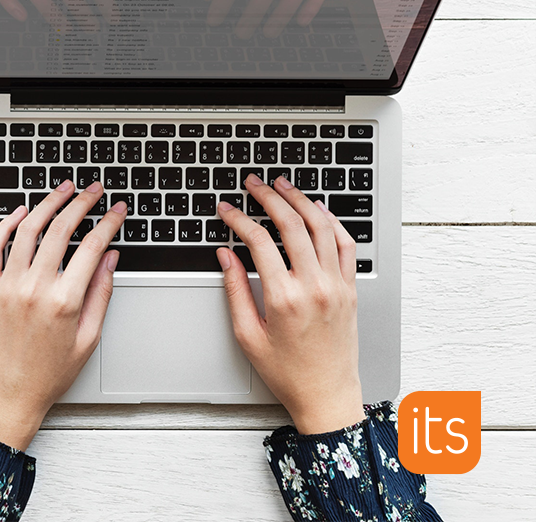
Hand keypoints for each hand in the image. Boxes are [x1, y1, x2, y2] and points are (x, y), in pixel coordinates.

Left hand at [0, 180, 123, 449]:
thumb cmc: (49, 374)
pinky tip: (22, 212)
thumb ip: (101, 294)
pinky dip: (7, 223)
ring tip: (62, 190)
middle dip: (81, 203)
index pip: (91, 246)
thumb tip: (110, 258)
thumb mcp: (88, 338)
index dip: (109, 222)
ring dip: (47, 204)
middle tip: (93, 190)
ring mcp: (7, 286)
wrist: (8, 395)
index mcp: (64, 302)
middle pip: (60, 229)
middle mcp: (34, 289)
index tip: (117, 210)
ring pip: (27, 229)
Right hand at [216, 174, 364, 433]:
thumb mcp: (247, 334)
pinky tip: (317, 210)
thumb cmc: (287, 372)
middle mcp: (313, 286)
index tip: (226, 209)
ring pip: (321, 226)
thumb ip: (235, 289)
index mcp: (283, 298)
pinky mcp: (350, 289)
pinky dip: (332, 221)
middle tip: (254, 184)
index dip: (238, 218)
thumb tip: (226, 255)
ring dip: (301, 200)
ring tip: (283, 186)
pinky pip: (345, 244)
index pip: (258, 241)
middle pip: (291, 224)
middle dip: (269, 197)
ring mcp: (336, 285)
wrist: (327, 395)